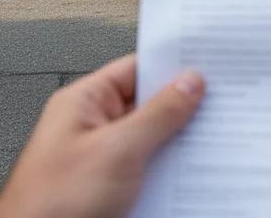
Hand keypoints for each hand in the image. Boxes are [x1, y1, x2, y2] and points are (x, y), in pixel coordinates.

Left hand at [0, 55, 203, 217]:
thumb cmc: (51, 207)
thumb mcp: (116, 151)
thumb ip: (157, 114)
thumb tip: (189, 82)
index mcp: (84, 103)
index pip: (136, 69)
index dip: (171, 67)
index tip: (207, 66)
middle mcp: (91, 128)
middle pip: (147, 107)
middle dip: (182, 110)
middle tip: (219, 109)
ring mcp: (100, 162)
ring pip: (151, 143)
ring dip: (177, 147)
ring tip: (212, 145)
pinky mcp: (108, 193)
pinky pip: (146, 173)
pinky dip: (168, 175)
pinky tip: (192, 180)